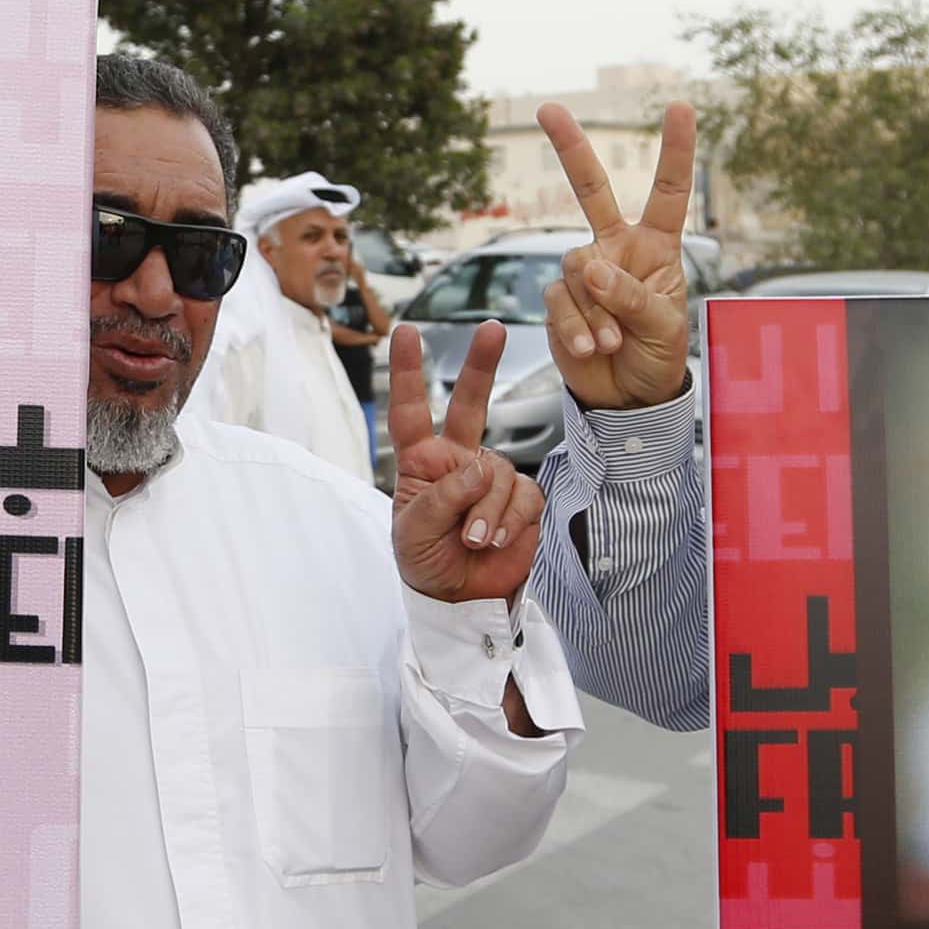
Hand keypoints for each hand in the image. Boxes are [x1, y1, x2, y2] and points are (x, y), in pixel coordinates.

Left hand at [387, 326, 543, 602]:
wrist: (461, 600)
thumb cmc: (426, 563)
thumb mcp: (413, 533)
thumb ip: (440, 498)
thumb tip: (477, 469)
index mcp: (421, 462)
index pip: (410, 412)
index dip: (408, 372)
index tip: (406, 332)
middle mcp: (458, 461)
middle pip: (470, 405)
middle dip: (482, 365)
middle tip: (493, 328)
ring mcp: (491, 478)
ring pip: (497, 473)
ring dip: (486, 511)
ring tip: (475, 540)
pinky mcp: (522, 500)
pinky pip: (522, 497)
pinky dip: (509, 521)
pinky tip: (496, 541)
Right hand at [536, 100, 697, 412]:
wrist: (627, 397)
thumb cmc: (658, 355)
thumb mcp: (663, 325)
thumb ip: (631, 295)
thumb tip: (592, 270)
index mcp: (656, 247)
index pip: (668, 192)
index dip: (675, 151)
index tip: (680, 107)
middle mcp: (616, 249)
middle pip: (591, 190)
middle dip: (569, 148)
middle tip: (547, 109)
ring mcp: (585, 273)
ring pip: (578, 270)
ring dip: (596, 310)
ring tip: (614, 341)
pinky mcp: (559, 300)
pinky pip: (559, 301)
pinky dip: (575, 326)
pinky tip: (590, 345)